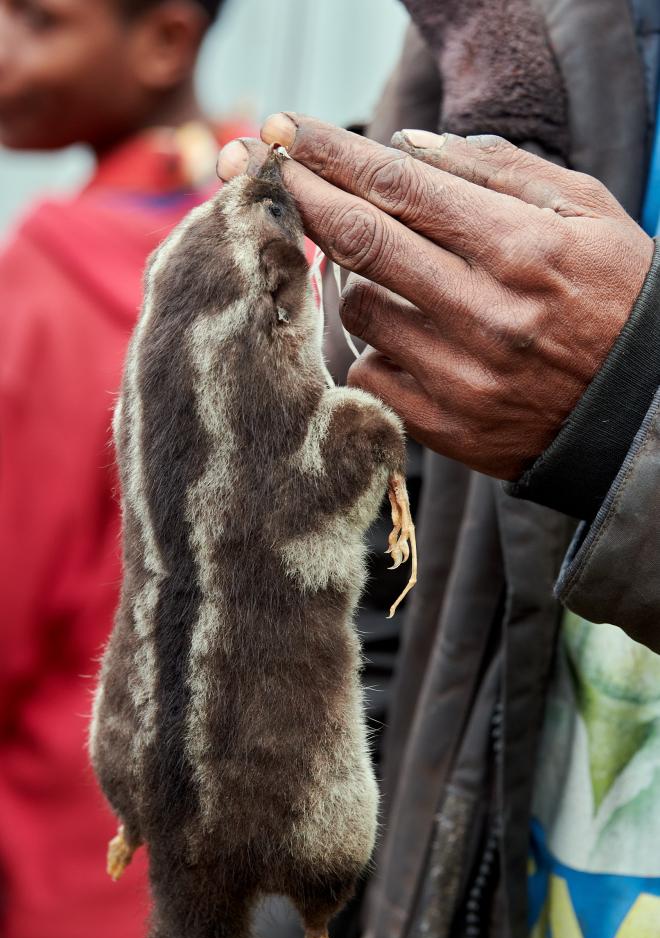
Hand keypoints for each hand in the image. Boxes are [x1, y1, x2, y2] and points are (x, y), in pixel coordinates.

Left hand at [217, 115, 652, 478]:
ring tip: (384, 270)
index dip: (333, 155)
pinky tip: (404, 334)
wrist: (638, 410)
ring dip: (350, 280)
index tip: (285, 131)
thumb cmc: (614, 297)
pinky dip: (372, 346)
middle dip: (299, 196)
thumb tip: (404, 149)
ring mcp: (460, 377)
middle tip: (252, 167)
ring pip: (356, 312)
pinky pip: (368, 374)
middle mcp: (485, 314)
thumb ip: (498, 171)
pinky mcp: (445, 427)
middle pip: (360, 243)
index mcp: (521, 249)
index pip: (400, 190)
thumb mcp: (583, 212)